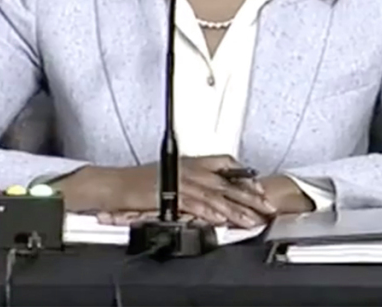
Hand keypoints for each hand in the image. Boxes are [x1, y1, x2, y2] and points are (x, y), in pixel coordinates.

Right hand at [95, 177, 311, 224]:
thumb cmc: (138, 182)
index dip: (244, 175)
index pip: (225, 163)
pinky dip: (209, 212)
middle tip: (266, 206)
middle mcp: (189, 168)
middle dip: (249, 196)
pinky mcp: (170, 194)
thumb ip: (193, 182)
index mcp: (191, 161)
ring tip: (250, 220)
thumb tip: (211, 194)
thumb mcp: (171, 174)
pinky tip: (221, 220)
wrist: (116, 184)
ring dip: (235, 209)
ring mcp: (180, 181)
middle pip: (226, 181)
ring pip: (215, 195)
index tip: (259, 187)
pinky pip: (195, 204)